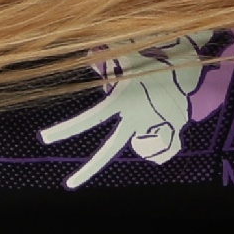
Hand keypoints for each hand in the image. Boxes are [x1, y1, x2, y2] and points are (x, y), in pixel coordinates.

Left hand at [39, 33, 216, 188]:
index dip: (64, 130)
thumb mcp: (126, 50)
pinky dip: (162, 131)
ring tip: (151, 104)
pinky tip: (166, 113)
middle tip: (70, 184)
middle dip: (89, 170)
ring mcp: (154, 125)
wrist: (190, 55)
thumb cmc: (155, 48)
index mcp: (122, 101)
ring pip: (140, 142)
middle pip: (109, 150)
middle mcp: (135, 118)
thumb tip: (86, 55)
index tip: (43, 139)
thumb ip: (104, 55)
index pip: (88, 120)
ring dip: (143, 128)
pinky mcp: (173, 125)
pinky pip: (162, 137)